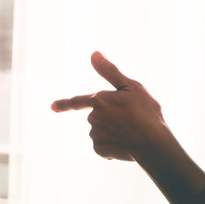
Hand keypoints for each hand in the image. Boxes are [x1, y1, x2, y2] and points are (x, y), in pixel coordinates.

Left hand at [52, 51, 169, 160]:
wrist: (152, 142)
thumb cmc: (145, 112)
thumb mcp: (131, 86)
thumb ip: (110, 71)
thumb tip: (94, 54)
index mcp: (99, 100)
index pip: (78, 101)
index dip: (64, 104)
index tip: (52, 107)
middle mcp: (93, 117)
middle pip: (98, 117)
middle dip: (110, 118)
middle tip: (131, 120)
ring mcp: (95, 134)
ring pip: (101, 132)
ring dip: (112, 132)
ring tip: (131, 132)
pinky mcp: (100, 150)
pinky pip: (103, 146)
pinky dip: (113, 146)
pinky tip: (126, 144)